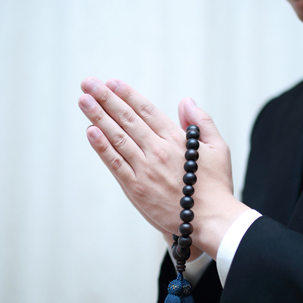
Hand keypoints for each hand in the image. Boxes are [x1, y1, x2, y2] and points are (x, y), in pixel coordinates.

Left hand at [78, 77, 248, 257]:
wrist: (211, 219)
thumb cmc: (216, 186)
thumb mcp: (218, 148)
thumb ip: (201, 122)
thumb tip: (186, 101)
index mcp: (176, 139)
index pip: (146, 110)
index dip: (127, 94)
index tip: (112, 82)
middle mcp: (158, 150)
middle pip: (128, 119)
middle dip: (106, 98)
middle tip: (88, 83)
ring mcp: (145, 169)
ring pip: (117, 137)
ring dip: (98, 116)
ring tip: (84, 100)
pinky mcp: (136, 188)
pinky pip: (115, 163)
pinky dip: (102, 147)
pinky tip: (90, 131)